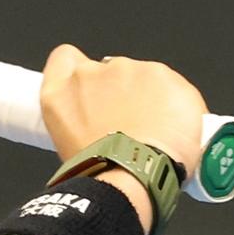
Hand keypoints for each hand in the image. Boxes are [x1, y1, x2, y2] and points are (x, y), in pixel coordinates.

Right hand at [37, 44, 207, 170]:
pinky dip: (173, 102)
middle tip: (127, 124)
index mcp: (61, 91)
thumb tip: (92, 118)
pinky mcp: (161, 73)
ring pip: (141, 76)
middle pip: (107, 70)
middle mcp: (90, 73)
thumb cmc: (100, 170)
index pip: (64, 58)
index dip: (78, 69)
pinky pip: (170, 84)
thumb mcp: (66, 143)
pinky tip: (172, 128)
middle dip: (118, 91)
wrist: (134, 176)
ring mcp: (127, 70)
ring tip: (152, 132)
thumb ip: (75, 114)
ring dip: (147, 96)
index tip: (90, 88)